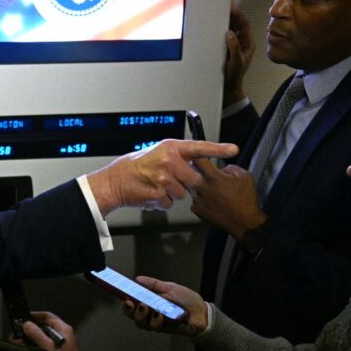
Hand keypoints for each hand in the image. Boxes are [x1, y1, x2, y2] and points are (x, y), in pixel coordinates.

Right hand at [21, 311, 80, 350]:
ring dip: (31, 340)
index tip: (24, 318)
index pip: (48, 316)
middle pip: (44, 328)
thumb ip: (37, 335)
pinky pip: (45, 347)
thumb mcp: (48, 348)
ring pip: (43, 339)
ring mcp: (61, 346)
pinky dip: (35, 347)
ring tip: (19, 342)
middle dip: (30, 330)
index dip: (35, 316)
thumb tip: (28, 325)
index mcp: (64, 330)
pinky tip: (27, 350)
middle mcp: (63, 337)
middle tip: (19, 333)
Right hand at [86, 139, 238, 215]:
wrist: (116, 180)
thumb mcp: (158, 153)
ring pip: (182, 193)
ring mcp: (164, 178)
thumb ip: (177, 157)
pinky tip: (152, 193)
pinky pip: (170, 203)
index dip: (218, 149)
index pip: (199, 148)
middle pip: (194, 179)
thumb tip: (195, 165)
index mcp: (171, 148)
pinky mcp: (159, 194)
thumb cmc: (137, 166)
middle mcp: (169, 161)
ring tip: (157, 186)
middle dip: (186, 184)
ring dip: (172, 193)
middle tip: (171, 180)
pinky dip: (162, 202)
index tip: (233, 149)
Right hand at [122, 275, 207, 336]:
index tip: (123, 294)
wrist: (202, 312)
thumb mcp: (169, 287)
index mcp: (150, 303)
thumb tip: (138, 278)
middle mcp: (151, 314)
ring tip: (144, 306)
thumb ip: (154, 284)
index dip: (125, 301)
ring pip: (141, 323)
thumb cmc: (187, 300)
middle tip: (130, 302)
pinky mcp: (165, 329)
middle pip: (133, 315)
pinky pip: (156, 326)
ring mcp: (157, 322)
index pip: (132, 304)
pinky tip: (158, 313)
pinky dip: (155, 320)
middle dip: (128, 310)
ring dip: (140, 315)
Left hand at [191, 159, 265, 240]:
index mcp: (213, 177)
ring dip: (199, 185)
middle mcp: (201, 187)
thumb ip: (230, 168)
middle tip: (205, 172)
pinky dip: (200, 198)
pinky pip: (195, 199)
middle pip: (190, 172)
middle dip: (196, 170)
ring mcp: (197, 199)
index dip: (198, 154)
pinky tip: (211, 201)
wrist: (245, 224)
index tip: (199, 154)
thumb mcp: (245, 176)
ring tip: (212, 190)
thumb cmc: (246, 199)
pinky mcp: (196, 210)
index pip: (198, 159)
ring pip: (192, 186)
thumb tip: (221, 169)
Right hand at [223, 2, 254, 107]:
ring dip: (223, 19)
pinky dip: (217, 28)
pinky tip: (210, 24)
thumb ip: (234, 48)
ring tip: (215, 10)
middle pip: (236, 23)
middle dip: (230, 13)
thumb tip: (229, 33)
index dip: (238, 14)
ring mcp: (232, 44)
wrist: (227, 90)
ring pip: (228, 27)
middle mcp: (240, 41)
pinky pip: (221, 34)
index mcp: (247, 43)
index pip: (244, 24)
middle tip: (222, 3)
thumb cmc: (234, 77)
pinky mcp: (224, 47)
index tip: (231, 6)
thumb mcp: (236, 63)